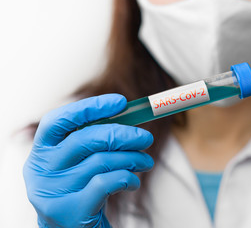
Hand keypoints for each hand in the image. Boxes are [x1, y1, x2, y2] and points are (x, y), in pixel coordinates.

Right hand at [23, 94, 153, 227]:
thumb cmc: (79, 189)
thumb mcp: (80, 162)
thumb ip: (95, 140)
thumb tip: (127, 116)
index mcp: (41, 151)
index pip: (60, 120)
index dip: (90, 107)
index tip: (121, 103)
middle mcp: (41, 170)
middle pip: (85, 139)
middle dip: (123, 135)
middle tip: (145, 137)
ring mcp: (53, 191)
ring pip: (101, 161)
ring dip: (132, 159)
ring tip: (145, 162)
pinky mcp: (69, 210)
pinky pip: (106, 183)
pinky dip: (127, 178)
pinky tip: (133, 181)